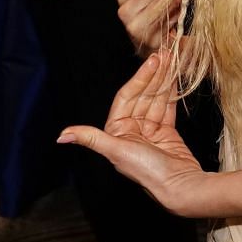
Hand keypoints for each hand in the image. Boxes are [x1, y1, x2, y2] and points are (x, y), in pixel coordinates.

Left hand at [58, 50, 208, 216]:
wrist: (180, 188)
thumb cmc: (148, 172)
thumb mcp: (117, 152)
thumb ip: (91, 139)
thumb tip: (61, 137)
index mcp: (116, 132)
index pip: (127, 97)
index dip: (139, 77)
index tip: (152, 61)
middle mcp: (131, 130)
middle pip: (143, 94)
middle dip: (154, 74)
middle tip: (166, 53)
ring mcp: (149, 131)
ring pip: (156, 98)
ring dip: (164, 79)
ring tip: (173, 58)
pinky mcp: (167, 133)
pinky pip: (167, 107)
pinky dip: (172, 92)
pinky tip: (175, 76)